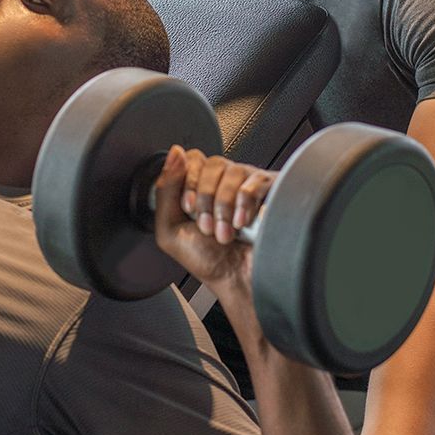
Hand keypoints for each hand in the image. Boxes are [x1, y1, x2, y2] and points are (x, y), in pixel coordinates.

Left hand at [153, 145, 274, 292]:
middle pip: (212, 162)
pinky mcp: (269, 191)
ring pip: (233, 170)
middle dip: (206, 198)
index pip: (192, 158)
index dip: (188, 180)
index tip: (188, 207)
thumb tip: (174, 153)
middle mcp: (223, 181)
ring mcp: (248, 183)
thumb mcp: (170, 230)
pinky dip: (246, 203)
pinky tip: (243, 223)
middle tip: (207, 225)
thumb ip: (165, 190)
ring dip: (224, 207)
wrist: (238, 281)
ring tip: (225, 232)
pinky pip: (256, 181)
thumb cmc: (207, 261)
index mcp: (199, 186)